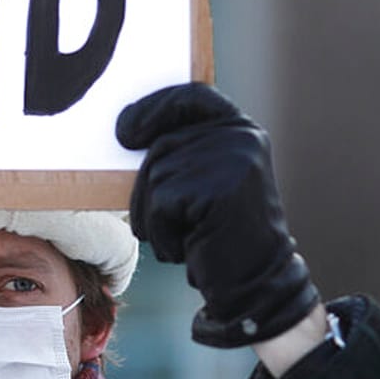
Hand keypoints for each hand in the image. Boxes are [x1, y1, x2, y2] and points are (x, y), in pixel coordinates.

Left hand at [116, 83, 319, 347]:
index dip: (155, 107)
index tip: (125, 131)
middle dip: (146, 186)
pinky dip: (163, 232)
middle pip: (164, 144)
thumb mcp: (206, 181)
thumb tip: (125, 130)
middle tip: (157, 222)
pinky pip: (162, 204)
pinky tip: (187, 247)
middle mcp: (242, 138)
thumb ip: (183, 152)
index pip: (192, 96)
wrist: (254, 282)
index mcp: (241, 130)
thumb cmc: (220, 234)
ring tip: (184, 236)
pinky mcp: (219, 190)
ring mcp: (234, 161)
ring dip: (155, 215)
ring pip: (158, 176)